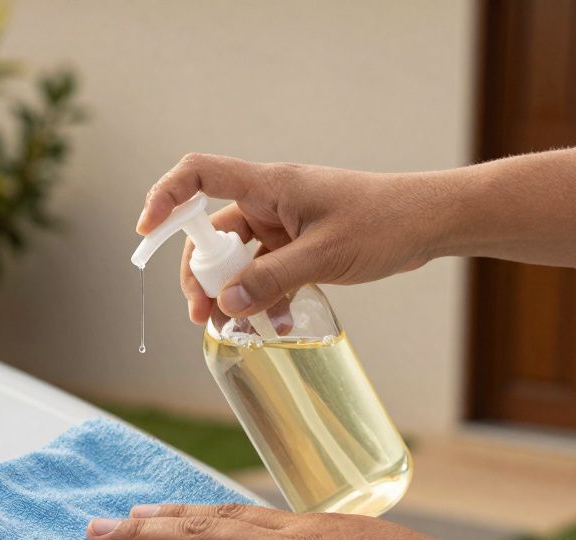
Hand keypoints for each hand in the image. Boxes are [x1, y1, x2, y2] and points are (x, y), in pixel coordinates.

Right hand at [137, 154, 449, 323]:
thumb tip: (226, 303)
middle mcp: (269, 201)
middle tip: (203, 315)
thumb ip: (272, 279)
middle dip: (201, 274)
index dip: (166, 198)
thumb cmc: (383, 223)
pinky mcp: (298, 244)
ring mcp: (283, 223)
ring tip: (232, 328)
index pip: (200, 176)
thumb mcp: (324, 256)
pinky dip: (260, 296)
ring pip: (237, 258)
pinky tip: (268, 324)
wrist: (429, 223)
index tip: (146, 231)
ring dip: (230, 292)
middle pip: (211, 232)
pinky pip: (265, 270)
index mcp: (269, 186)